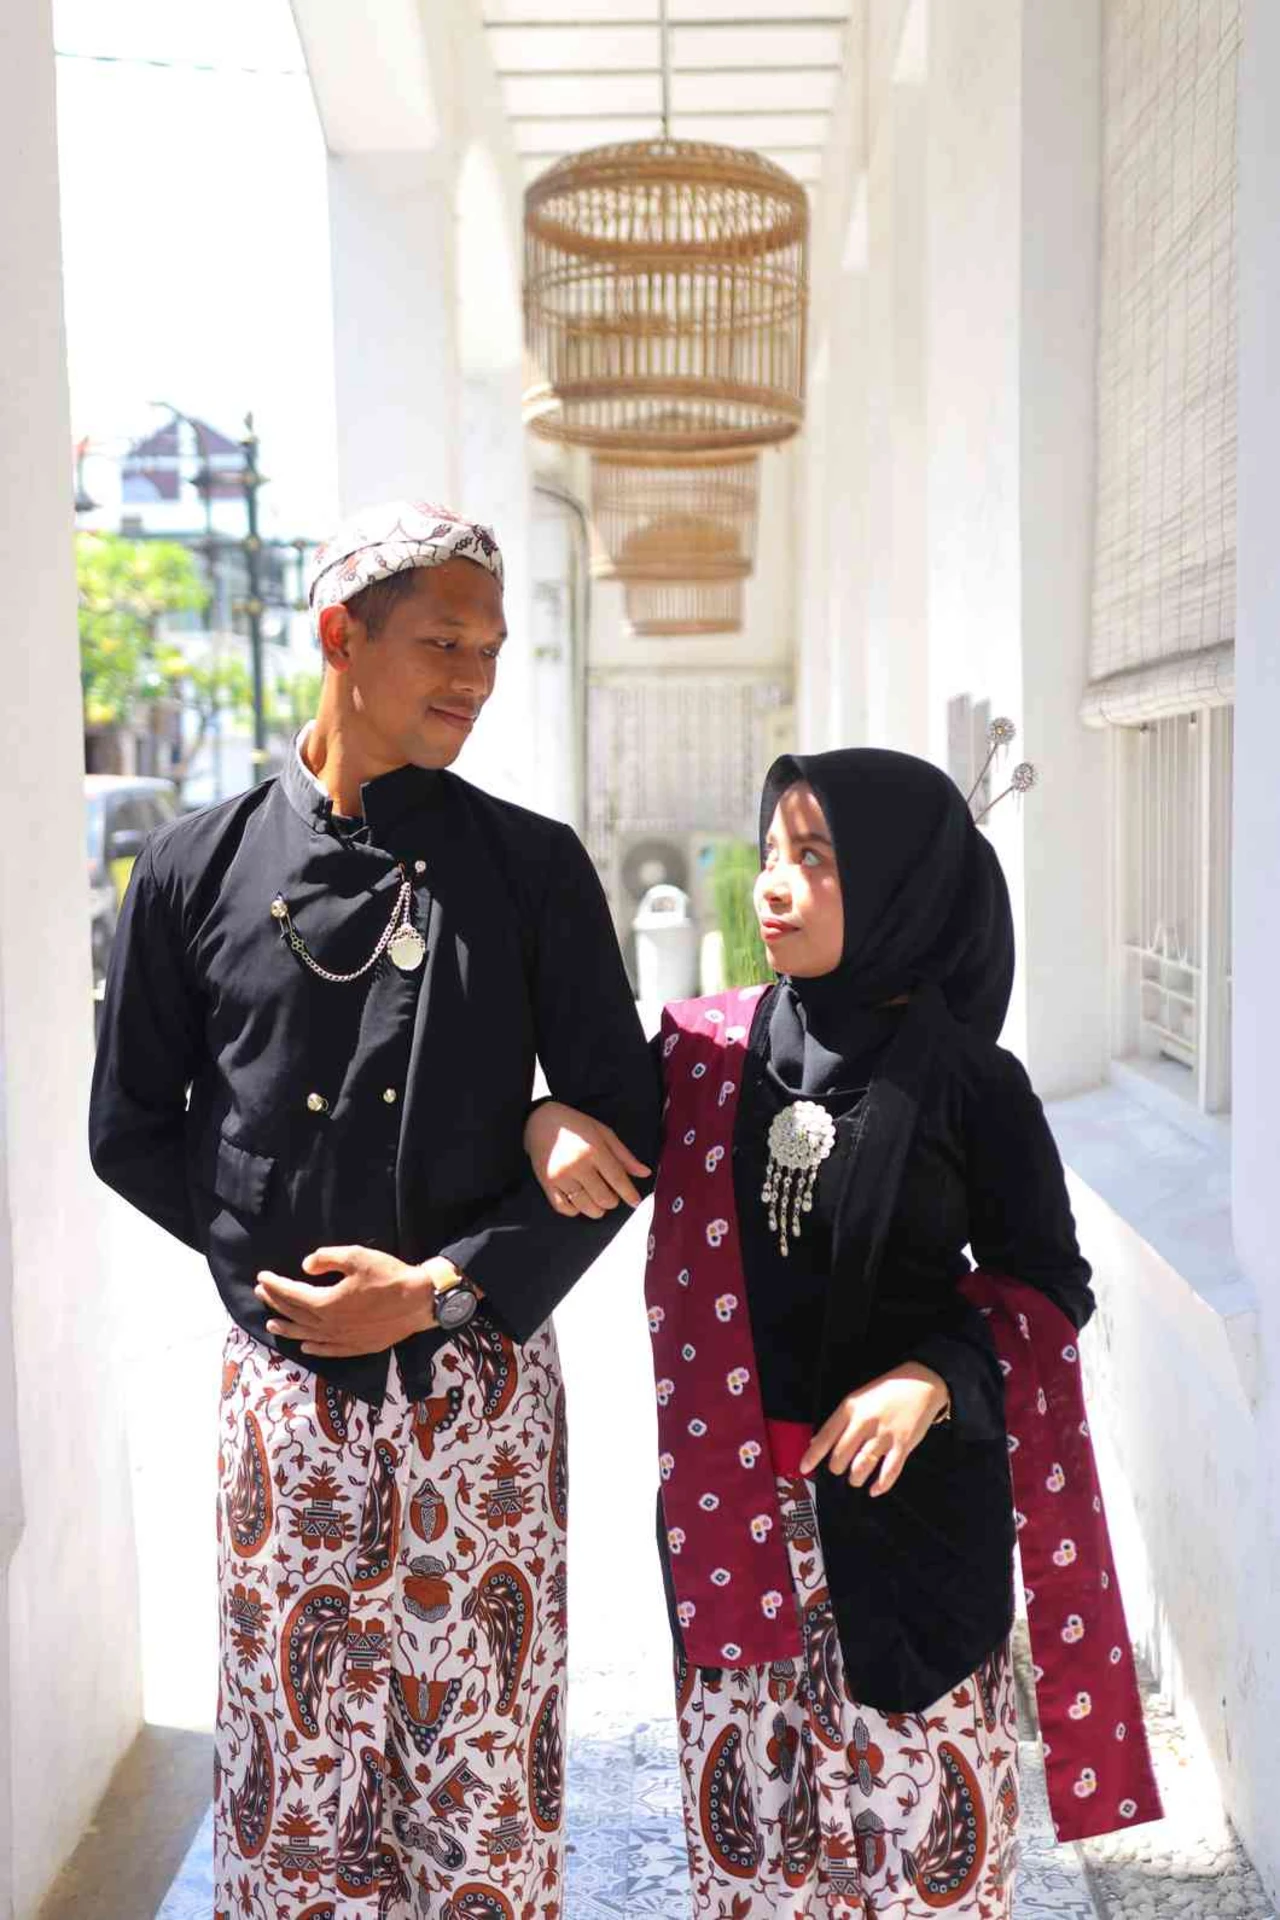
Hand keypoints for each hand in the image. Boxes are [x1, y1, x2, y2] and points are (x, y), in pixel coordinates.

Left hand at [255, 1247, 454, 1357]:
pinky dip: (313, 1348)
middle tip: (261, 1293)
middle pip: (295, 1315)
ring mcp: (342, 1339)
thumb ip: (327, 1259)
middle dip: (276, 1303)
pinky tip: (305, 1346)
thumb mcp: (357, 1257)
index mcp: (326, 1303)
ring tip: (271, 1324)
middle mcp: (329, 1325)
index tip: (262, 1276)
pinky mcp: (356, 1346)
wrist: (419, 1302)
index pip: (292, 1295)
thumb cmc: (389, 1276)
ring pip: (307, 1335)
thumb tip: (305, 1266)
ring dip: (287, 1328)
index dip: (275, 1285)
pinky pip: (327, 1350)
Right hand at [524, 1101, 650, 1219]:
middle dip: (612, 1201)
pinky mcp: (546, 1184)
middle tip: (612, 1195)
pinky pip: (564, 1208)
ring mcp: (560, 1176)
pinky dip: (576, 1210)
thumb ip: (624, 1155)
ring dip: (597, 1209)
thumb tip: (645, 1173)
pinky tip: (580, 1201)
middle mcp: (577, 1165)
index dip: (629, 1193)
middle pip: (603, 1197)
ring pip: (585, 1207)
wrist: (540, 1121)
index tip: (635, 1202)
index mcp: (594, 1150)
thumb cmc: (576, 1125)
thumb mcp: (603, 1133)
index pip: (617, 1179)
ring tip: (598, 1200)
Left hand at [800, 1362, 949, 1496]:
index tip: (804, 1469)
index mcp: (850, 1409)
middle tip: (840, 1469)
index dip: (812, 1456)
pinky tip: (874, 1489)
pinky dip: (880, 1485)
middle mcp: (864, 1423)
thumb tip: (816, 1442)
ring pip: (861, 1467)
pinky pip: (889, 1472)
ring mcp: (884, 1435)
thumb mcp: (857, 1399)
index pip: (825, 1436)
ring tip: (855, 1478)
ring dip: (855, 1478)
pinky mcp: (903, 1445)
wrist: (920, 1383)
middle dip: (837, 1468)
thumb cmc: (885, 1392)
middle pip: (841, 1456)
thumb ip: (838, 1422)